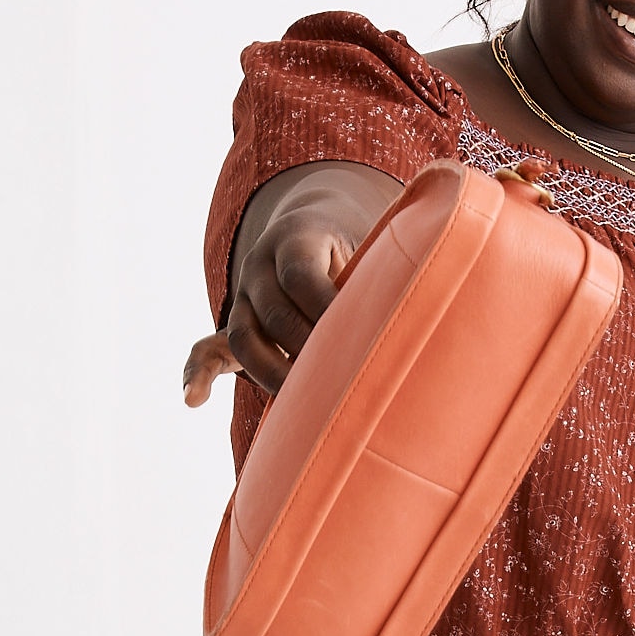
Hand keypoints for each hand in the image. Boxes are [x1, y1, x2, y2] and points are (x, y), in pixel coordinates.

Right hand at [182, 161, 401, 406]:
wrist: (312, 231)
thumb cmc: (358, 254)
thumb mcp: (371, 248)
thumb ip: (390, 265)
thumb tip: (442, 271)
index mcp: (296, 238)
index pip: (303, 276)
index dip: (327, 308)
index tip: (357, 340)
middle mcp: (261, 265)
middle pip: (274, 310)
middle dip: (304, 348)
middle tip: (337, 382)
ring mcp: (244, 297)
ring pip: (242, 335)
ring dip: (269, 372)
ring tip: (299, 403)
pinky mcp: (236, 327)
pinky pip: (207, 350)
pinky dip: (198, 374)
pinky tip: (192, 400)